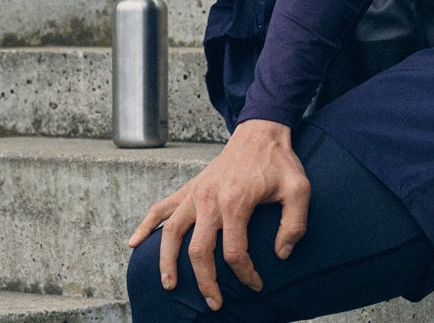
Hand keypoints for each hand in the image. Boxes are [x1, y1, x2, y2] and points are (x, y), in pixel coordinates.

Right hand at [128, 119, 309, 310]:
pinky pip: (161, 207)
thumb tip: (281, 255)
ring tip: (169, 285)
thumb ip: (295, 224)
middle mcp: (210, 199)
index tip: (256, 284)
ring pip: (172, 233)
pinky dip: (146, 225)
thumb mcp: (299, 188)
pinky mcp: (191, 187)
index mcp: (236, 202)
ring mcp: (196, 193)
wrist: (261, 131)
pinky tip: (134, 242)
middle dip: (205, 282)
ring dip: (167, 261)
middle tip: (214, 303)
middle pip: (199, 251)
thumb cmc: (279, 161)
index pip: (234, 252)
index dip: (245, 274)